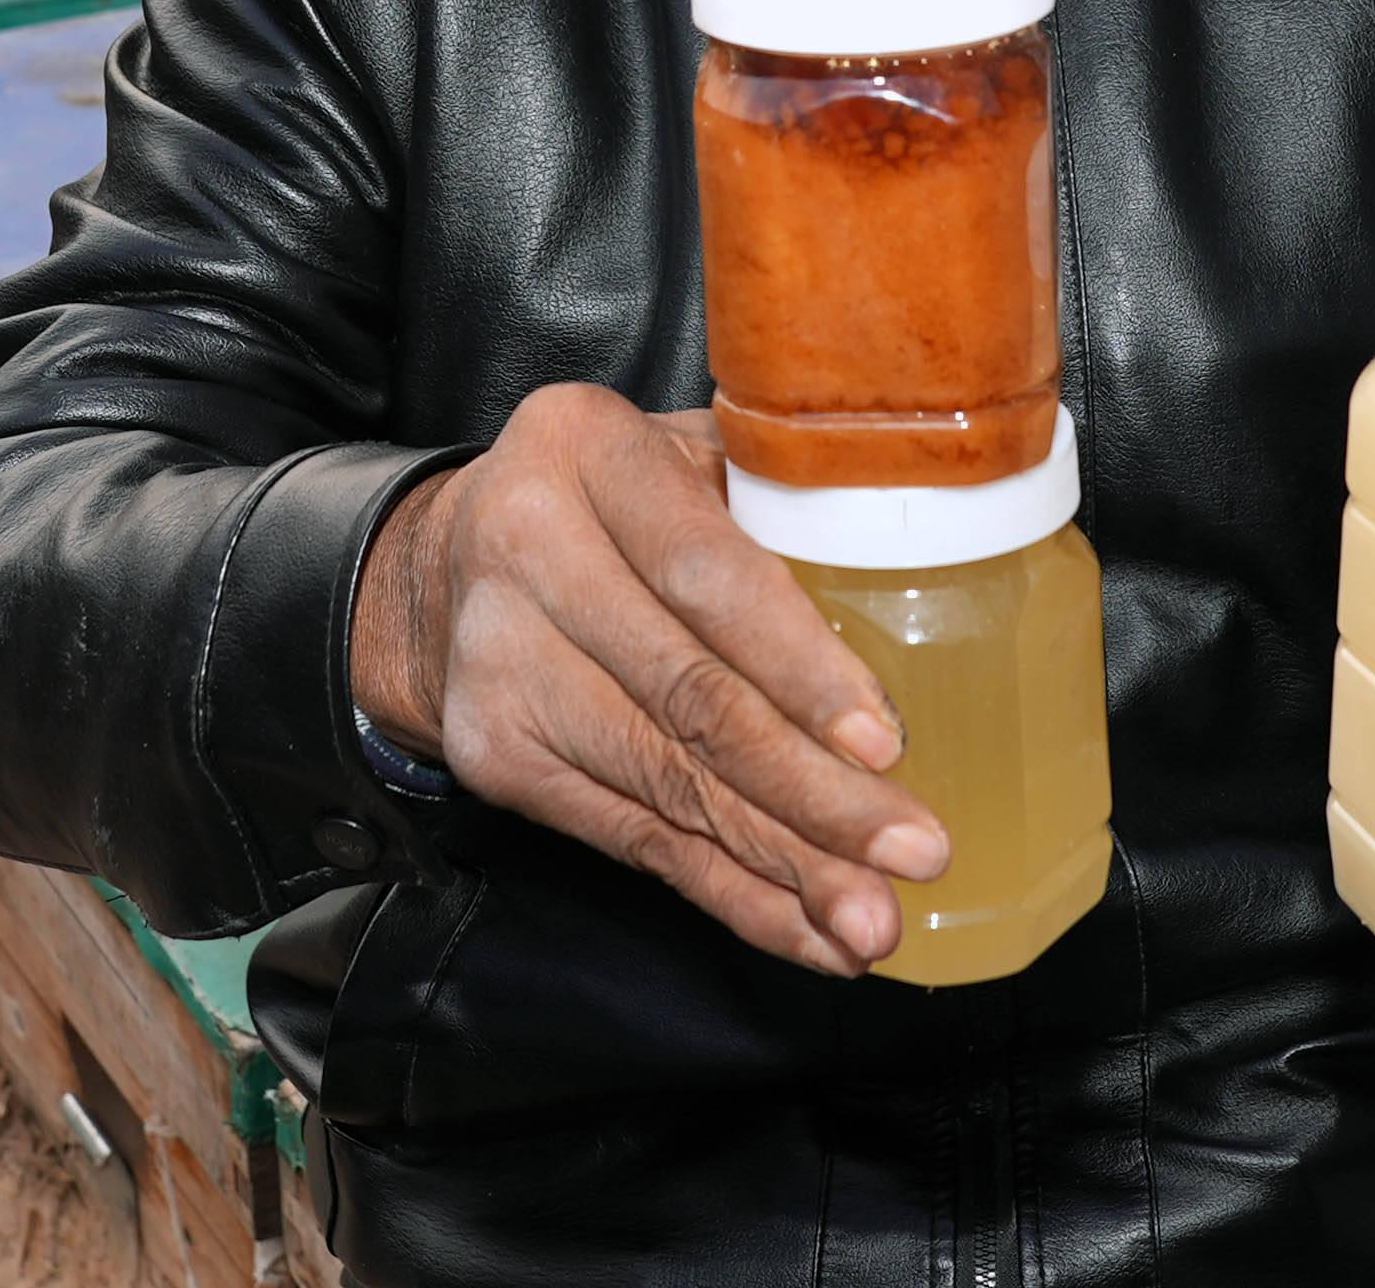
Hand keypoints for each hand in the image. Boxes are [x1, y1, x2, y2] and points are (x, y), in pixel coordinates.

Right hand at [352, 385, 950, 975]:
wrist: (450, 563)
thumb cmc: (616, 503)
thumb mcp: (687, 458)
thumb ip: (779, 511)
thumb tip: (924, 617)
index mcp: (587, 448)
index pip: (707, 575)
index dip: (798, 667)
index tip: (884, 742)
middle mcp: (524, 546)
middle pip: (690, 696)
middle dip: (813, 792)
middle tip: (914, 852)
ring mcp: (496, 658)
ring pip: (666, 783)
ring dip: (781, 864)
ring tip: (873, 919)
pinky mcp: (492, 751)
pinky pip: (632, 837)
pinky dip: (726, 892)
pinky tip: (801, 926)